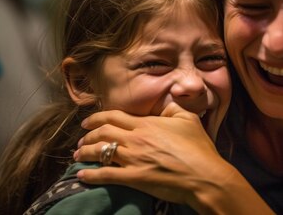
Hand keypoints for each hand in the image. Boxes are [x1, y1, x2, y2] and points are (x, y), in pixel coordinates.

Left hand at [74, 102, 234, 208]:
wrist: (204, 175)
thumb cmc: (198, 148)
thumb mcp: (188, 119)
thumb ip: (171, 108)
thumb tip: (162, 104)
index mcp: (147, 124)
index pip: (114, 116)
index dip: (96, 118)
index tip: (87, 122)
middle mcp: (136, 139)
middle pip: (103, 133)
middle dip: (87, 136)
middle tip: (80, 141)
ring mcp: (133, 159)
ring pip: (100, 152)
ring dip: (84, 152)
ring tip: (77, 155)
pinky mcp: (134, 178)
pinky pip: (106, 175)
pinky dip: (90, 175)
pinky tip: (82, 175)